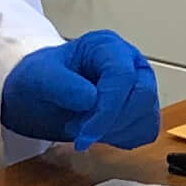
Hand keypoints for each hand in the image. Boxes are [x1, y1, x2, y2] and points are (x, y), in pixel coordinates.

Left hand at [3, 30, 162, 149]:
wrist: (40, 96)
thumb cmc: (42, 80)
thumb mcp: (39, 78)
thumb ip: (61, 85)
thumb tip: (91, 98)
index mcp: (107, 46)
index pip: (123, 76)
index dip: (107, 109)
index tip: (84, 133)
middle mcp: (130, 62)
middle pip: (142, 96)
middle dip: (110, 122)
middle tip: (79, 131)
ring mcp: (140, 85)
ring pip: (146, 116)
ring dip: (114, 132)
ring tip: (84, 128)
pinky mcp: (142, 109)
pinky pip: (145, 130)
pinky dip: (122, 139)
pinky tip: (100, 133)